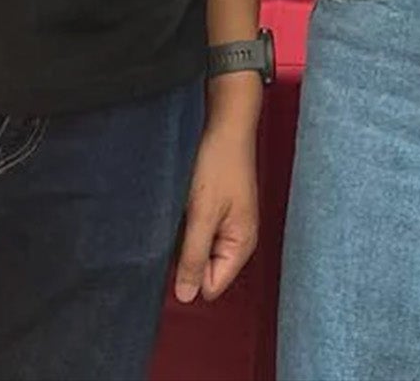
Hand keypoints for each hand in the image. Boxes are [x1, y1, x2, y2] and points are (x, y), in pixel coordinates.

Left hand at [174, 109, 259, 302]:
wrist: (225, 123)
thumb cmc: (219, 163)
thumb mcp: (203, 213)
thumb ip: (194, 256)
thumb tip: (186, 297)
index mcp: (241, 244)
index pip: (211, 286)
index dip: (189, 272)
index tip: (178, 247)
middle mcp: (237, 239)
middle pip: (203, 269)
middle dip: (185, 254)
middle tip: (178, 224)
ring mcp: (227, 224)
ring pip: (196, 250)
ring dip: (183, 236)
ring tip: (181, 210)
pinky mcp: (216, 210)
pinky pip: (196, 231)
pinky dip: (185, 222)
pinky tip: (183, 203)